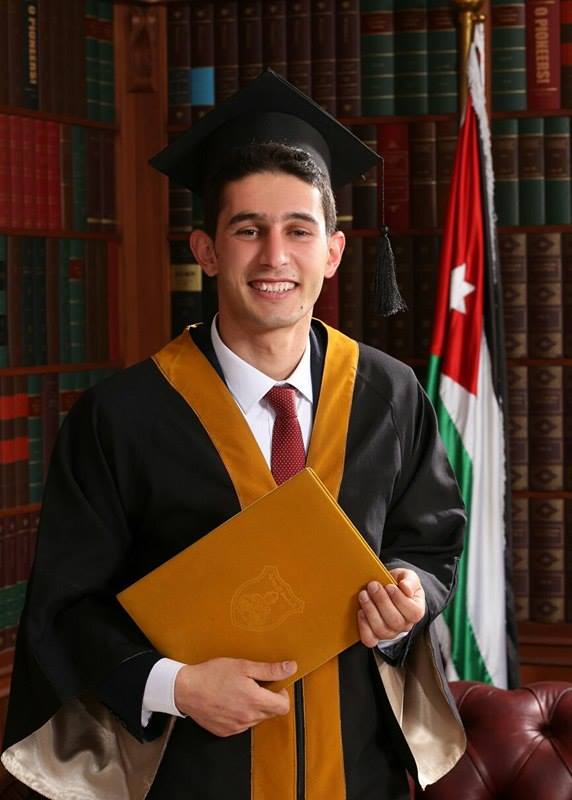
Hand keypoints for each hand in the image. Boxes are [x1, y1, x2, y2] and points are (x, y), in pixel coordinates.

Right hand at [174, 657, 296, 736]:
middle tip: (254, 684)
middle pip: (270, 713)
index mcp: (255, 701)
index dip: (282, 695)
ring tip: (239, 692)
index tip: (273, 685)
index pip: (283, 707)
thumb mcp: (243, 666)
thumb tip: (291, 668)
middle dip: (267, 699)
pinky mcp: (225, 732)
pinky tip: (229, 701)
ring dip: (254, 707)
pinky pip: (241, 724)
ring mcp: (236, 727)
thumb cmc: (213, 674)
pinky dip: (240, 714)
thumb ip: (269, 670)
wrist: (186, 689)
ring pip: (256, 719)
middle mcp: (248, 718)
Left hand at [357, 568, 425, 647]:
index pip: (413, 612)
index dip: (400, 599)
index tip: (389, 586)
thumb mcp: (408, 577)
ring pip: (381, 630)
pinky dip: (363, 626)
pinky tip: (360, 611)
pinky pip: (369, 639)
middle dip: (381, 602)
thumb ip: (410, 580)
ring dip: (370, 611)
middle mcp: (405, 625)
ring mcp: (390, 633)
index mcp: (416, 611)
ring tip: (363, 594)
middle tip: (373, 586)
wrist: (388, 590)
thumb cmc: (399, 584)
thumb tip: (405, 587)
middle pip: (395, 621)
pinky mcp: (376, 636)